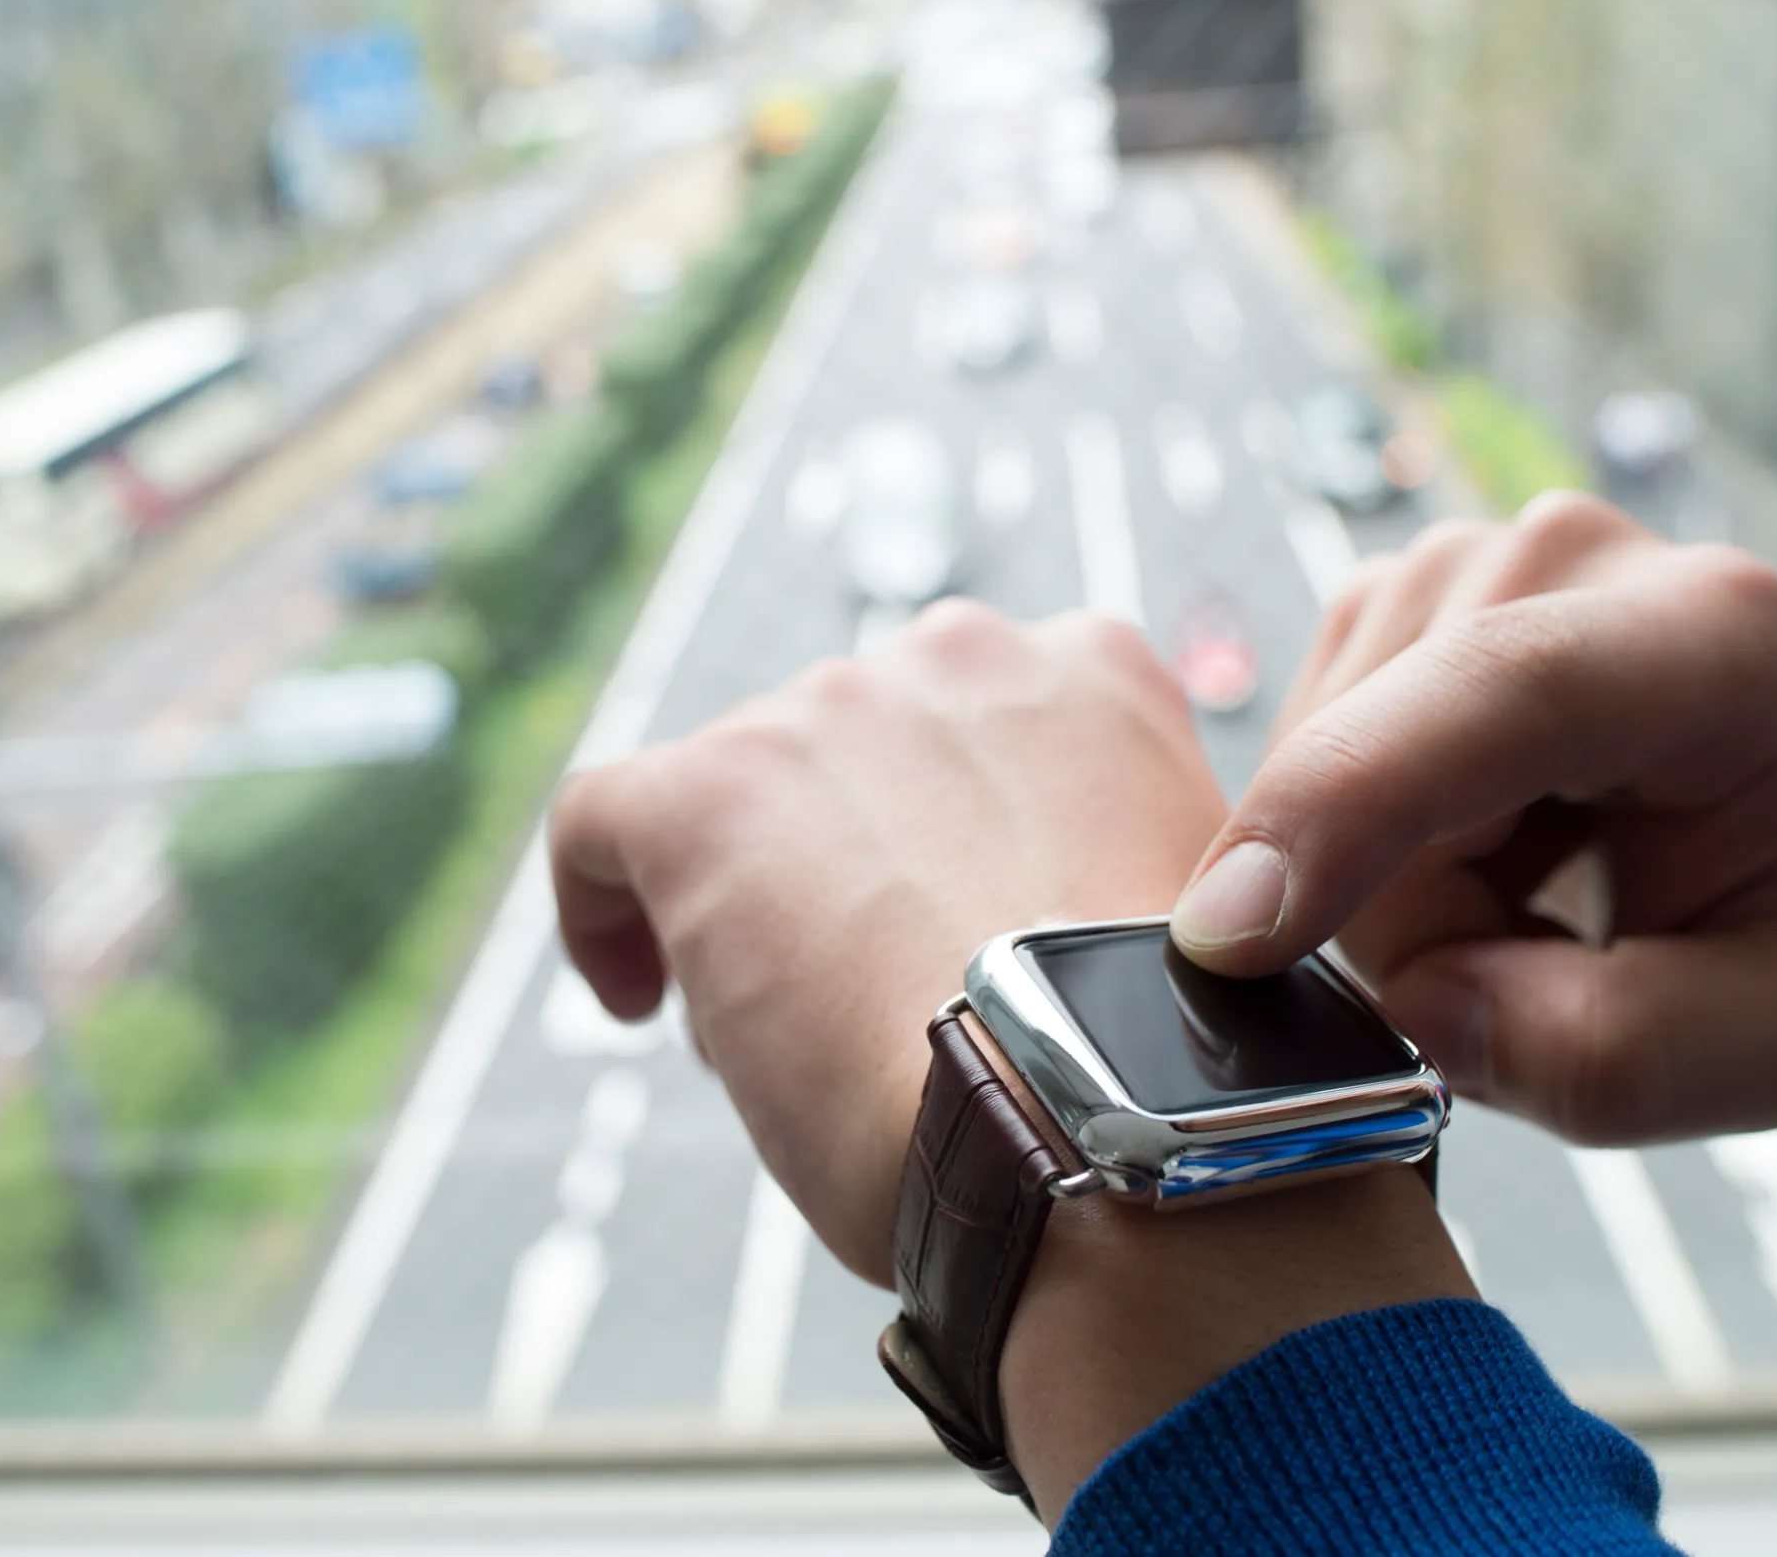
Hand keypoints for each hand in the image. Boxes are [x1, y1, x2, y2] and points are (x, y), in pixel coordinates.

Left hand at [551, 601, 1228, 1283]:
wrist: (1106, 1120)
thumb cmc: (1148, 1074)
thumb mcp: (1174, 921)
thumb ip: (1083, 867)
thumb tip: (977, 929)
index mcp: (1091, 674)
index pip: (980, 723)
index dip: (944, 825)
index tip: (937, 918)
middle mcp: (960, 655)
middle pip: (853, 752)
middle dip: (848, 860)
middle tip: (869, 993)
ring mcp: (832, 710)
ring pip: (745, 791)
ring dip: (753, 891)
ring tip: (787, 1027)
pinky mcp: (712, 792)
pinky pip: (605, 819)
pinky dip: (602, 900)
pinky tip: (631, 992)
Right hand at [1171, 494, 1776, 1145]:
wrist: (1776, 817)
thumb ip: (1625, 1057)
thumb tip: (1427, 1005)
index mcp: (1713, 640)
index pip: (1505, 687)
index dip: (1353, 798)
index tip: (1230, 935)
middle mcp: (1570, 557)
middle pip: (1380, 762)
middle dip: (1412, 920)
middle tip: (1537, 957)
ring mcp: (1458, 562)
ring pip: (1313, 766)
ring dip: (1381, 888)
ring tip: (1512, 896)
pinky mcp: (1380, 600)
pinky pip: (1292, 757)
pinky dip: (1350, 843)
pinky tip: (1460, 844)